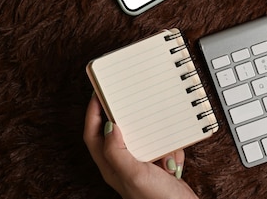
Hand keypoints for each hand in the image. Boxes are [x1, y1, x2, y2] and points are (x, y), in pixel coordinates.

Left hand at [84, 93, 198, 198]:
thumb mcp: (134, 174)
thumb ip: (117, 151)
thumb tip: (108, 126)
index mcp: (111, 166)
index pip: (93, 134)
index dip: (92, 112)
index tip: (98, 92)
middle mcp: (123, 165)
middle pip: (115, 132)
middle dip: (125, 117)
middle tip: (129, 99)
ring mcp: (141, 165)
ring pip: (142, 137)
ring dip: (155, 135)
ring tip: (162, 136)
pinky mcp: (157, 166)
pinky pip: (162, 146)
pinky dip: (171, 147)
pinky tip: (174, 157)